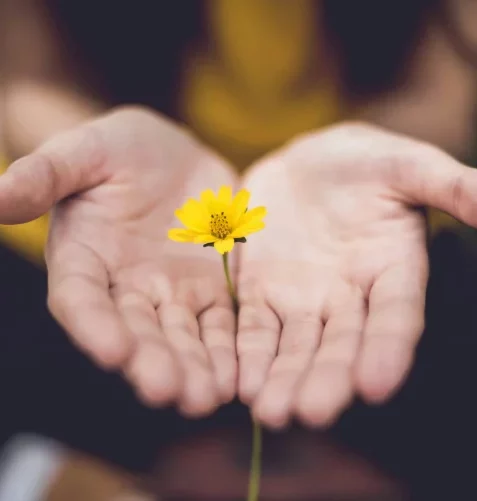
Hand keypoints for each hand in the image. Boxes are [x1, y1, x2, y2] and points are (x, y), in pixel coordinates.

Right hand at [0, 107, 237, 415]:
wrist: (173, 156)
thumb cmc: (120, 149)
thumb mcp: (85, 151)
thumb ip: (46, 174)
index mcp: (85, 259)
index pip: (81, 299)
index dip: (93, 326)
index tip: (112, 351)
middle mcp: (126, 288)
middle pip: (136, 331)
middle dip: (151, 362)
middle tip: (168, 391)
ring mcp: (172, 293)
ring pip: (182, 337)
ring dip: (194, 368)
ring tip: (207, 397)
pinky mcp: (211, 290)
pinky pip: (221, 324)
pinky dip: (228, 350)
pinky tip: (239, 376)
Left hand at [237, 122, 476, 427]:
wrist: (306, 163)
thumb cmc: (364, 162)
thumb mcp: (406, 165)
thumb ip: (448, 186)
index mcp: (392, 270)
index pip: (394, 316)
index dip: (388, 349)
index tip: (377, 385)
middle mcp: (348, 297)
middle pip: (340, 344)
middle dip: (326, 378)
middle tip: (311, 413)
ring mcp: (302, 298)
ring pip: (294, 346)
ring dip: (283, 378)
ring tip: (270, 412)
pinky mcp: (262, 291)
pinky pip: (255, 326)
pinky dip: (248, 353)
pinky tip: (241, 384)